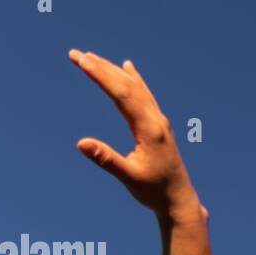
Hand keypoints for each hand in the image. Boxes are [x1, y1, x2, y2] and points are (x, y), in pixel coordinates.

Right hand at [67, 49, 202, 222]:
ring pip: (135, 88)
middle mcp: (156, 120)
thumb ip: (106, 159)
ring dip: (113, 71)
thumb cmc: (154, 192)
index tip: (81, 61)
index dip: (101, 75)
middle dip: (101, 68)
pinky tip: (128, 68)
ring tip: (92, 57)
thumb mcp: (128, 177)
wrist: (179, 200)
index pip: (123, 94)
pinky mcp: (159, 126)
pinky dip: (133, 80)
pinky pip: (144, 95)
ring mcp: (159, 122)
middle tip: (76, 54)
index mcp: (150, 129)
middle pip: (127, 86)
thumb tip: (80, 143)